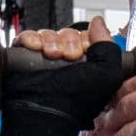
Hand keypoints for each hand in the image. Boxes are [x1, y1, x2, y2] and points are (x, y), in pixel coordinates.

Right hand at [0, 18, 125, 135]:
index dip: (86, 40)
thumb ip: (109, 47)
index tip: (84, 51)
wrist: (45, 111)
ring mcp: (45, 60)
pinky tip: (35, 47)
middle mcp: (67, 62)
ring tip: (51, 55)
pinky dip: (31, 38)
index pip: (86, 37)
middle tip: (68, 55)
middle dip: (68, 41)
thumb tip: (98, 23)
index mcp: (87, 66)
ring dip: (51, 40)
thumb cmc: (75, 101)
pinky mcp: (26, 58)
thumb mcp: (107, 75)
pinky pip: (28, 37)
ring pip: (48, 33)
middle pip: (67, 33)